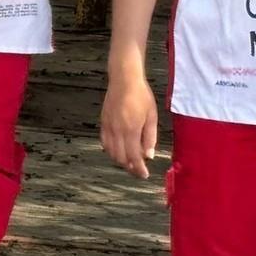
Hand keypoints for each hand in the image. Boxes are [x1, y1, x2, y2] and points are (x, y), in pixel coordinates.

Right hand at [101, 61, 158, 179]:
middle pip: (120, 157)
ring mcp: (108, 126)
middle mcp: (117, 130)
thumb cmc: (141, 96)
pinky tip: (118, 151)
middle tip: (138, 170)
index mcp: (131, 129)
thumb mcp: (152, 116)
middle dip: (129, 167)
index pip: (134, 156)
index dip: (138, 169)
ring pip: (110, 151)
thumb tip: (148, 155)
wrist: (124, 80)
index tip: (144, 175)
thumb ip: (150, 137)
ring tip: (129, 162)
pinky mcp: (103, 122)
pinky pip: (104, 142)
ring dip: (120, 160)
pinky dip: (110, 150)